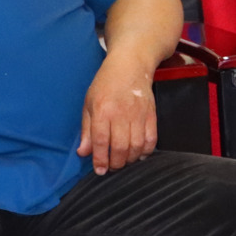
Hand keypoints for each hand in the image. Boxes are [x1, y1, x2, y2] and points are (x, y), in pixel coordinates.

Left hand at [79, 53, 158, 174]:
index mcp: (102, 110)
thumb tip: (83, 152)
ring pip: (137, 146)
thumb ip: (86, 130)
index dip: (100, 160)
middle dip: (116, 163)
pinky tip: (138, 154)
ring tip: (124, 161)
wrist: (130, 65)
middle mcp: (121, 113)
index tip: (99, 170)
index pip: (101, 141)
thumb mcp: (89, 103)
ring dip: (130, 159)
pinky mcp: (151, 114)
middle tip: (112, 167)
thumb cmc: (106, 84)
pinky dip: (146, 151)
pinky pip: (151, 139)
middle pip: (121, 147)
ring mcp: (138, 114)